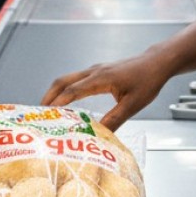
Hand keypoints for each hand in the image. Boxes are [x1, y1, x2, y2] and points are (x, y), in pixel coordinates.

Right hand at [43, 51, 166, 130]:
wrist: (156, 62)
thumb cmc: (147, 80)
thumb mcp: (133, 104)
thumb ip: (115, 119)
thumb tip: (98, 135)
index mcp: (100, 78)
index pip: (72, 91)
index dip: (58, 103)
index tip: (46, 115)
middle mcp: (94, 71)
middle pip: (63, 81)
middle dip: (49, 96)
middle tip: (39, 113)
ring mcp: (95, 70)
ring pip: (68, 79)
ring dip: (55, 92)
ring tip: (48, 109)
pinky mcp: (99, 72)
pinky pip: (76, 80)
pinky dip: (66, 90)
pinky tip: (67, 102)